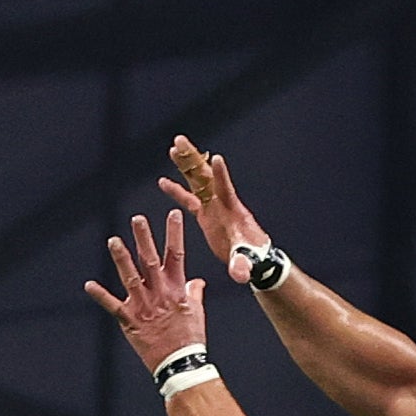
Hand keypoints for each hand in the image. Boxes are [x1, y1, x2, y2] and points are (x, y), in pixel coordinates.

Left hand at [82, 209, 207, 372]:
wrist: (180, 363)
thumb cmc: (190, 338)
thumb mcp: (197, 313)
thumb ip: (194, 293)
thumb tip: (197, 281)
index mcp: (176, 289)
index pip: (176, 255)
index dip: (174, 233)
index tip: (173, 214)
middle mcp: (159, 293)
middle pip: (150, 260)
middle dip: (144, 238)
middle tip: (137, 218)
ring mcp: (144, 306)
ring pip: (130, 277)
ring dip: (121, 258)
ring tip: (113, 240)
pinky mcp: (130, 321)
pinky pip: (113, 306)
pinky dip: (100, 295)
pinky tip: (88, 284)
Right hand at [161, 134, 272, 276]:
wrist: (252, 259)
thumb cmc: (253, 258)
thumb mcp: (245, 262)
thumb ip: (241, 265)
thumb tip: (239, 275)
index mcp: (231, 211)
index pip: (225, 189)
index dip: (220, 175)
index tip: (215, 158)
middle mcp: (221, 203)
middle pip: (205, 176)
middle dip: (193, 159)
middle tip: (180, 141)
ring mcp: (212, 206)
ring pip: (196, 181)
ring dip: (185, 165)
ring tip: (173, 148)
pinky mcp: (205, 214)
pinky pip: (188, 198)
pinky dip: (176, 190)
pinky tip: (162, 180)